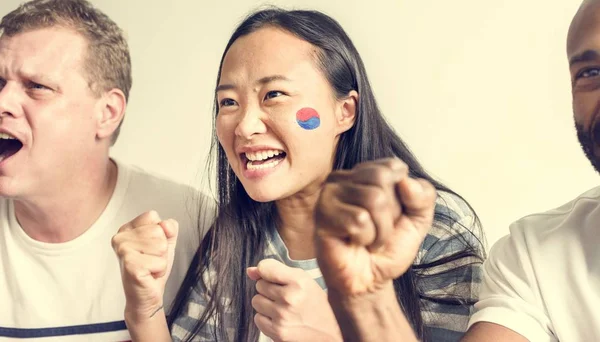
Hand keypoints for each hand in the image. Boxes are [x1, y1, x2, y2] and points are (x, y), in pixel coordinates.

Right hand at [111, 211, 177, 321]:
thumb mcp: (166, 242)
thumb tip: (166, 224)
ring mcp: (123, 251)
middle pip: (158, 231)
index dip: (160, 233)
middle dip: (162, 249)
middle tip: (150, 260)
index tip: (151, 248)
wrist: (146, 295)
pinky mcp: (130, 265)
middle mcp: (120, 237)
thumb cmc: (153, 268)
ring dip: (161, 260)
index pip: (152, 216)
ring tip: (150, 267)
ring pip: (161, 245)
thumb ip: (170, 228)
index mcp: (127, 228)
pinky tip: (148, 275)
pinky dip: (159, 270)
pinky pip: (160, 261)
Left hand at [247, 259, 341, 341]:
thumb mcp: (303, 281)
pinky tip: (281, 319)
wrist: (330, 333)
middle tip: (286, 295)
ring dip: (266, 304)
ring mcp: (282, 316)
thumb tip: (250, 271)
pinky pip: (258, 318)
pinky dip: (266, 319)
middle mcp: (290, 298)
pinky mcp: (278, 332)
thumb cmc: (316, 304)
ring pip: (256, 301)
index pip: (265, 267)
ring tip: (283, 308)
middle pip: (259, 285)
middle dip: (269, 289)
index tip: (274, 276)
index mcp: (299, 281)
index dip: (266, 271)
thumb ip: (276, 271)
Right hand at [314, 158, 435, 295]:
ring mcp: (329, 195)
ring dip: (380, 230)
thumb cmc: (389, 248)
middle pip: (381, 178)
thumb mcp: (418, 219)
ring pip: (372, 199)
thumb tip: (406, 181)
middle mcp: (343, 178)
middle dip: (390, 214)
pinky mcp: (321, 215)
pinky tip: (355, 243)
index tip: (390, 215)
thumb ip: (423, 196)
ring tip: (368, 239)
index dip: (402, 197)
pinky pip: (359, 220)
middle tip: (378, 230)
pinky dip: (366, 238)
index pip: (393, 167)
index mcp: (364, 173)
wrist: (371, 281)